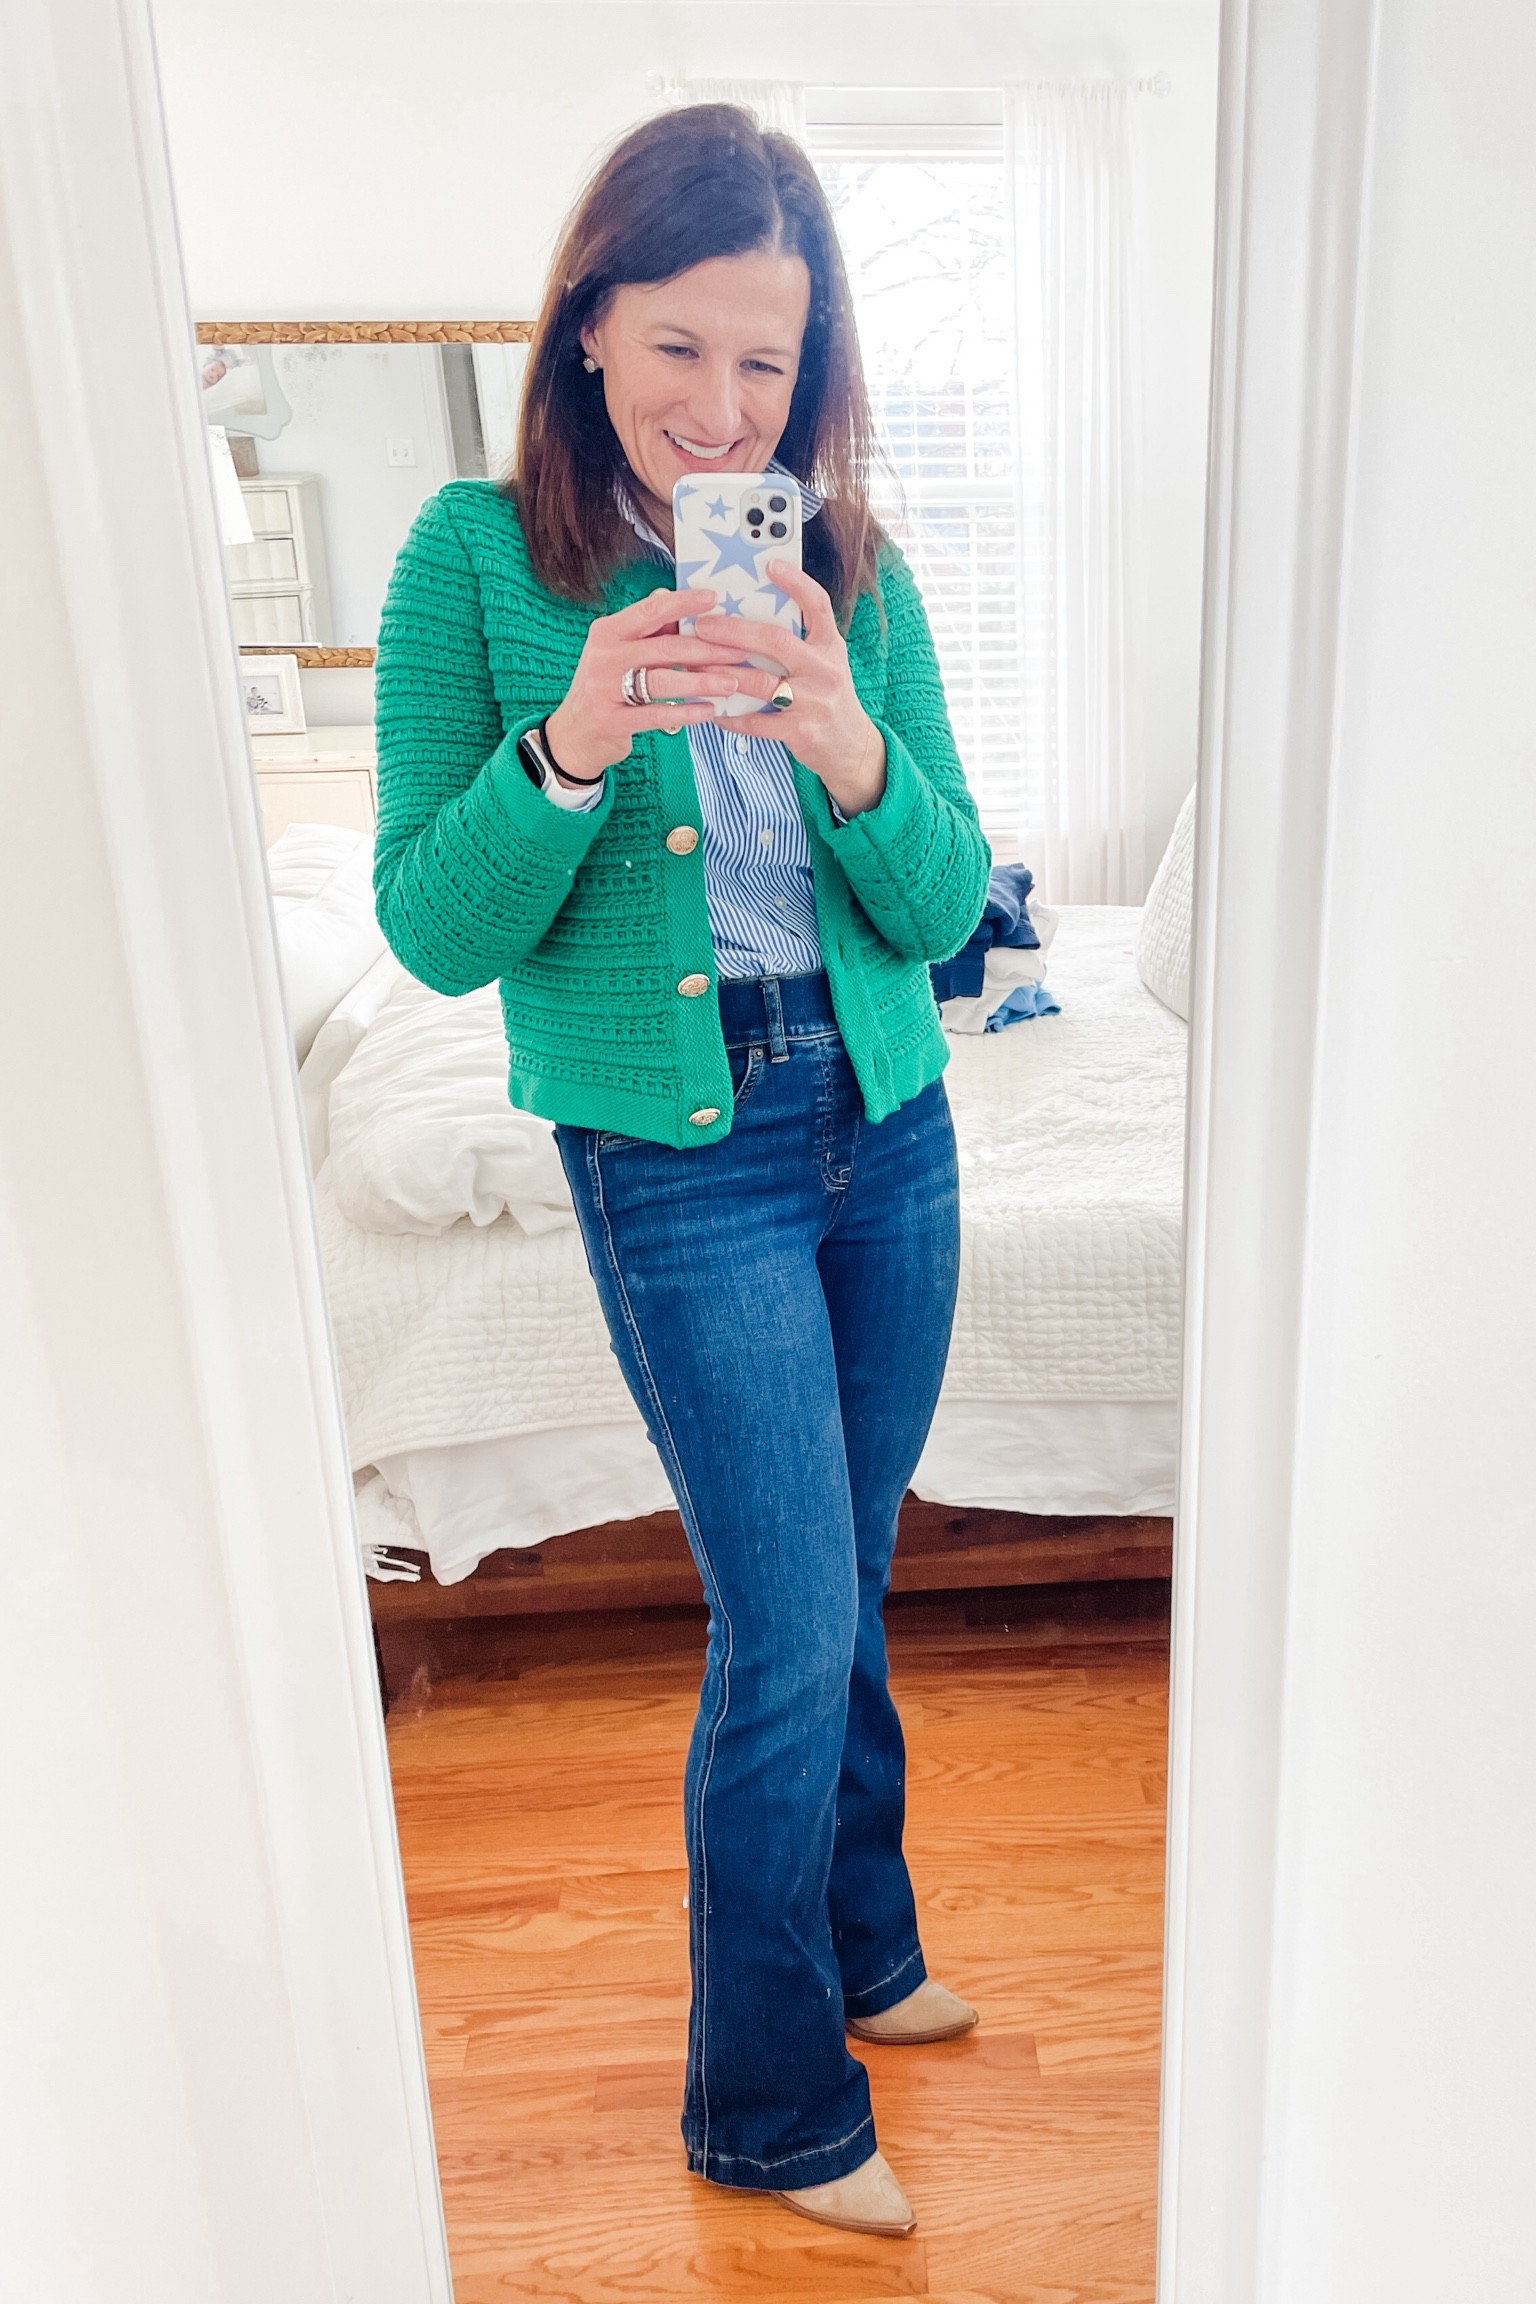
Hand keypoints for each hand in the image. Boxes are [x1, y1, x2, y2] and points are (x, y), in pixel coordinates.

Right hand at [544, 586, 748, 779]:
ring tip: (731, 683)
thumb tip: (668, 596)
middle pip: (664, 648)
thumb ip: (646, 629)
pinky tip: (709, 711)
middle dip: (707, 649)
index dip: (684, 603)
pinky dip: (687, 713)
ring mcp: (605, 690)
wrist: (574, 734)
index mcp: (608, 632)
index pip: (650, 611)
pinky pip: (657, 715)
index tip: (714, 599)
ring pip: (663, 681)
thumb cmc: (605, 687)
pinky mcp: (612, 721)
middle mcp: (604, 657)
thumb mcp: (619, 652)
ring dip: (702, 682)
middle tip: (739, 651)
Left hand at [693, 561, 886, 817]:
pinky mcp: (800, 731)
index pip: (818, 605)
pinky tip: (712, 709)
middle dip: (734, 631)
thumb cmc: (829, 697)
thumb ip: (799, 640)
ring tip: (696, 664)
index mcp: (830, 646)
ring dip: (723, 672)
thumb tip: (751, 615)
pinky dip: (731, 716)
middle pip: (776, 641)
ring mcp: (813, 701)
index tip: (770, 564)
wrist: (851, 746)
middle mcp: (824, 669)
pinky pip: (756, 722)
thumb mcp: (825, 662)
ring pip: (760, 681)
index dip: (795, 582)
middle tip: (703, 625)